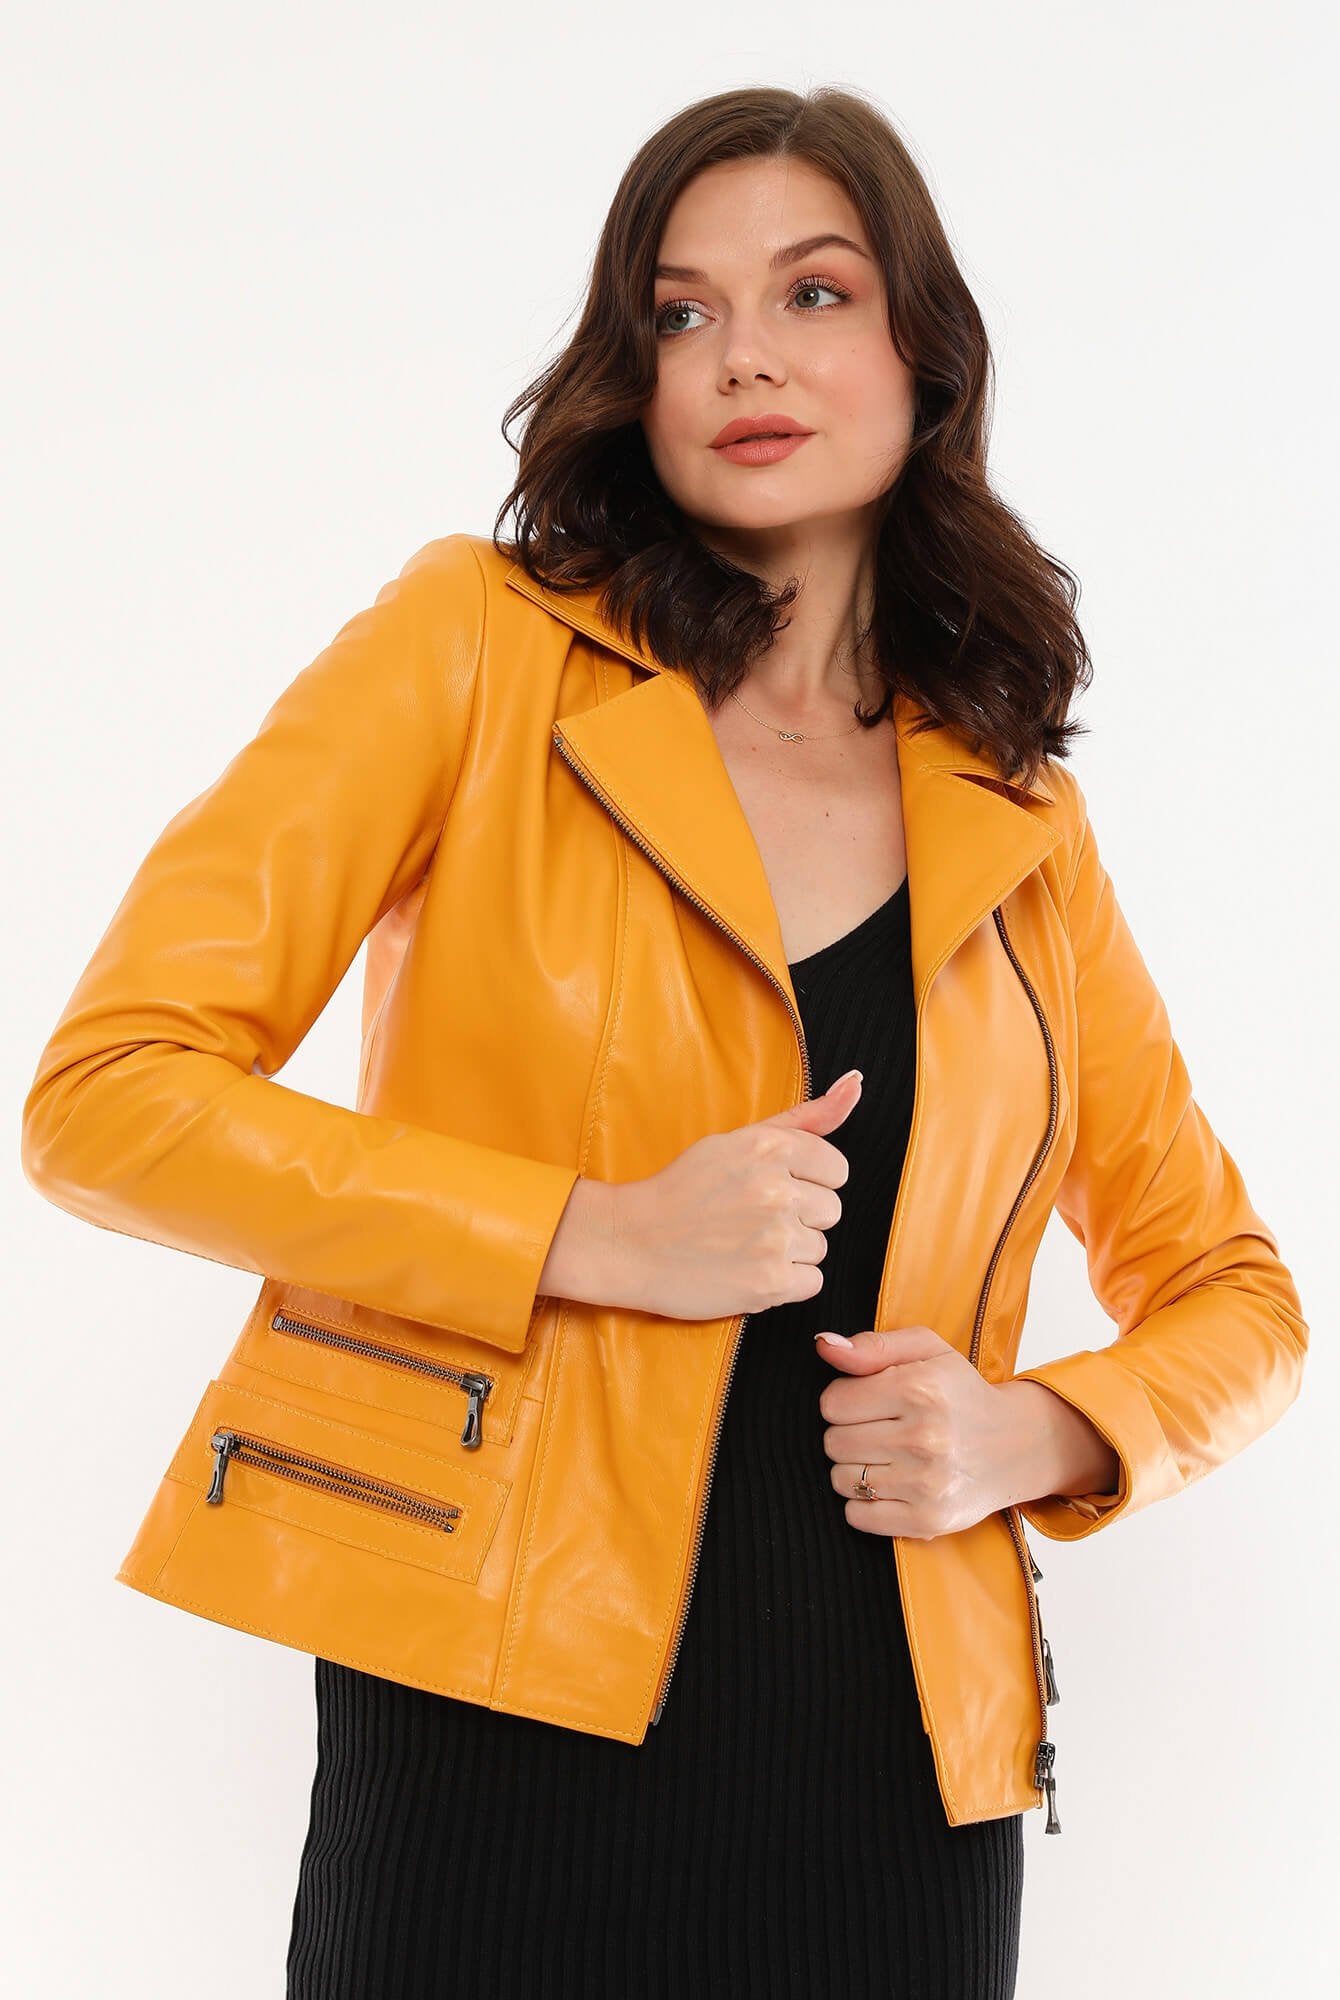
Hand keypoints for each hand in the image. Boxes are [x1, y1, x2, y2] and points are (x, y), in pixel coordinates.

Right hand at [611, 1071, 864, 1319]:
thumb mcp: (737, 1140)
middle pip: (831, 1210)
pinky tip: (749, 1269)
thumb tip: (856, 1082)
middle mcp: (776, 1190)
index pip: (836, 1168)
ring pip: (820, 1247)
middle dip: (799, 1216)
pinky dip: (784, 1282)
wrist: (629, 1242)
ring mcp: (774, 1238)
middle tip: (752, 1217)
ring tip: (745, 1244)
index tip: (772, 1187)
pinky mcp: (769, 1283)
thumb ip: (805, 1116)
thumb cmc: (683, 1189)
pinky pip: (811, 1282)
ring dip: (790, 1251)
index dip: (807, 1181)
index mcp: (770, 1147)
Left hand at [815, 1324, 1047, 1539]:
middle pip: (833, 1442)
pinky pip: (857, 1516)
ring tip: (889, 1456)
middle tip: (882, 1430)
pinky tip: (892, 1484)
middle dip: (849, 1433)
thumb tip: (824, 1345)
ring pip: (841, 1480)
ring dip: (855, 1468)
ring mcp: (926, 1484)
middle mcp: (924, 1438)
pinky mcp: (928, 1520)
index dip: (845, 1400)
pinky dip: (865, 1503)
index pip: (832, 1403)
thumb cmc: (960, 1393)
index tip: (871, 1402)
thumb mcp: (926, 1350)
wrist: (1016, 1445)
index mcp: (919, 1389)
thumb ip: (871, 1345)